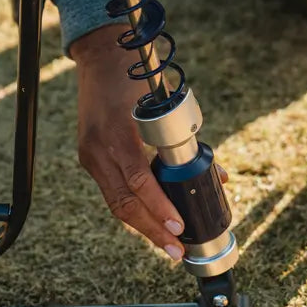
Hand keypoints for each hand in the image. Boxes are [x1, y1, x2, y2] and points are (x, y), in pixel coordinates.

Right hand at [70, 25, 226, 259]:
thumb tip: (218, 175)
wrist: (101, 56)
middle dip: (152, 230)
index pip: (138, 180)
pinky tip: (150, 222)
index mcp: (118, 132)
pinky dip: (133, 208)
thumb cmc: (138, 75)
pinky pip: (112, 191)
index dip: (158, 206)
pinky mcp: (89, 157)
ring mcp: (90, 155)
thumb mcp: (164, 103)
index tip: (178, 224)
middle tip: (177, 250)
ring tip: (167, 245)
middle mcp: (98, 148)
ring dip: (142, 227)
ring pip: (116, 203)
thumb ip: (188, 140)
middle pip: (124, 202)